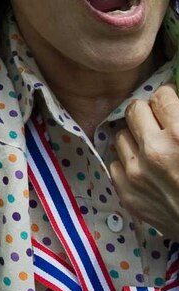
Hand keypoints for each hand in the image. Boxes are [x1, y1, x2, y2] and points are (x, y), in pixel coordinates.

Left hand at [111, 88, 178, 239]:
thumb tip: (174, 97)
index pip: (160, 96)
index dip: (168, 98)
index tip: (171, 104)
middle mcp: (154, 152)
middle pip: (135, 109)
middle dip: (148, 112)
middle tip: (159, 122)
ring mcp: (137, 173)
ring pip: (122, 135)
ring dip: (136, 137)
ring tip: (152, 146)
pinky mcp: (128, 193)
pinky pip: (116, 163)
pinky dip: (129, 163)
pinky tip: (146, 168)